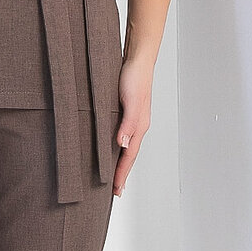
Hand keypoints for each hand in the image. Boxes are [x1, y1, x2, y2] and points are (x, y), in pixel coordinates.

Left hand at [113, 55, 152, 196]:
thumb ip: (127, 123)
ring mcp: (133, 119)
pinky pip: (123, 135)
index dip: (122, 173)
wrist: (137, 59)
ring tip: (114, 175)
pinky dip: (118, 147)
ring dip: (120, 162)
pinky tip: (112, 148)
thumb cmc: (134, 77)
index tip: (116, 190)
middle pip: (129, 155)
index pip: (129, 156)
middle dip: (123, 173)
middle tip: (116, 191)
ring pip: (126, 146)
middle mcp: (137, 126)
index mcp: (139, 126)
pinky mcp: (126, 112)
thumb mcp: (130, 101)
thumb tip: (122, 145)